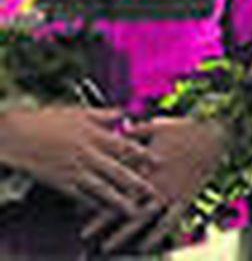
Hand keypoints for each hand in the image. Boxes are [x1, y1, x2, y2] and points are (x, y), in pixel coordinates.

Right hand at [0, 106, 154, 214]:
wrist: (17, 136)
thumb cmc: (48, 120)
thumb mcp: (79, 113)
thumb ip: (104, 115)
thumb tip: (124, 113)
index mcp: (93, 135)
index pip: (124, 146)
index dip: (143, 154)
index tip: (159, 161)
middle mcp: (87, 154)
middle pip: (116, 170)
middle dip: (137, 182)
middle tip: (154, 191)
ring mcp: (73, 170)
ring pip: (100, 188)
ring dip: (119, 200)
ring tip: (133, 210)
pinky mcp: (60, 183)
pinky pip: (80, 196)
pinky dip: (92, 205)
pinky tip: (104, 212)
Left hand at [85, 117, 226, 252]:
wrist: (216, 133)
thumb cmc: (187, 128)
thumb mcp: (157, 125)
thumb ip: (136, 132)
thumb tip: (117, 132)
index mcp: (145, 164)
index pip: (115, 184)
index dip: (96, 196)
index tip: (77, 208)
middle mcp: (154, 181)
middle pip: (124, 204)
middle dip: (102, 220)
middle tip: (84, 234)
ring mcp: (170, 191)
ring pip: (143, 216)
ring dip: (123, 232)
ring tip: (107, 247)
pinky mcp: (185, 197)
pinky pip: (170, 219)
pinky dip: (158, 233)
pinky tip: (147, 246)